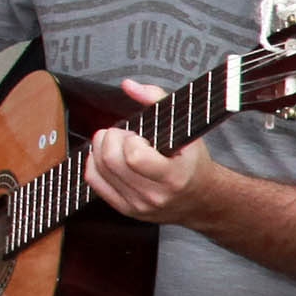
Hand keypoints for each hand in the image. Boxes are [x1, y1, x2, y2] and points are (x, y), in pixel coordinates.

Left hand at [82, 82, 202, 226]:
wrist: (201, 199)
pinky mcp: (125, 209)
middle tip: (123, 133)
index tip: (139, 135)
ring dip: (101, 147)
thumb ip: (158, 100)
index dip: (130, 139)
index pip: (134, 157)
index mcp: (174, 177)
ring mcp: (138, 206)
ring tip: (116, 142)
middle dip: (111, 138)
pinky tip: (108, 156)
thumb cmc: (193, 163)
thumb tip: (129, 86)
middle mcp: (155, 196)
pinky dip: (94, 163)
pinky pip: (94, 181)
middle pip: (111, 161)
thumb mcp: (185, 129)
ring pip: (98, 169)